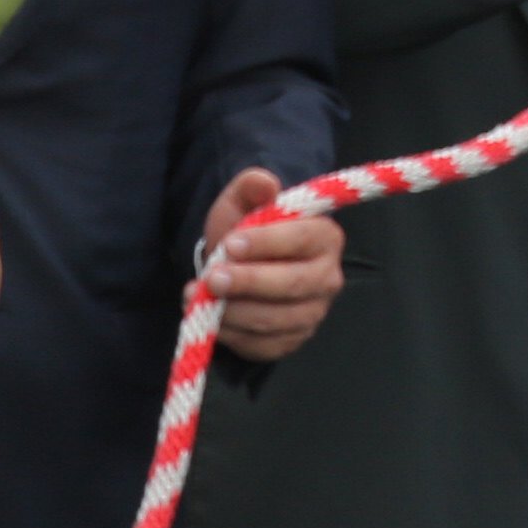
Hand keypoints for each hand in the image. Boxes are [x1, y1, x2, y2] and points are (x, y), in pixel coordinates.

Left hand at [203, 168, 346, 361]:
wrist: (242, 266)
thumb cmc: (246, 230)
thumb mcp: (243, 202)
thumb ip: (251, 187)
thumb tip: (265, 182)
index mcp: (325, 237)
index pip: (303, 239)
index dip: (267, 243)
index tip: (231, 244)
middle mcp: (328, 277)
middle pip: (293, 284)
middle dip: (249, 282)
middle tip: (212, 278)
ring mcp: (312, 313)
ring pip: (274, 319)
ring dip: (233, 310)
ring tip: (198, 296)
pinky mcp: (292, 341)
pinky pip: (262, 344)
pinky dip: (232, 334)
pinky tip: (211, 317)